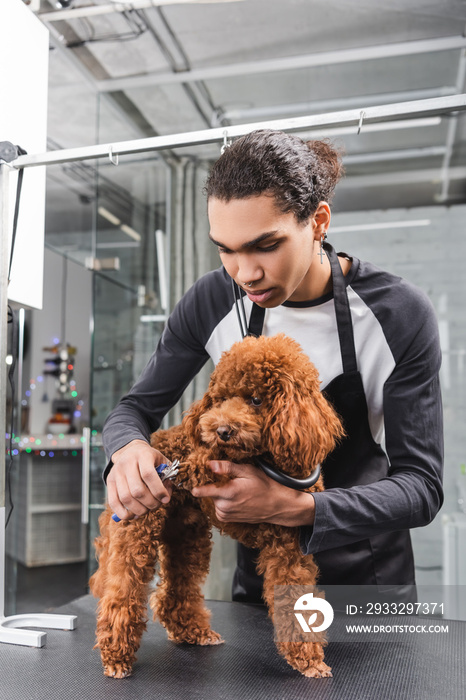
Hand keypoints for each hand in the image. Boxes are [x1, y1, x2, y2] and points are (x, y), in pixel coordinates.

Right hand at [107, 439, 172, 520]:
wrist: (130, 450)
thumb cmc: (150, 459)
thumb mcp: (161, 461)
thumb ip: (168, 476)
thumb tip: (166, 495)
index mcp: (143, 455)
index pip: (148, 475)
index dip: (158, 490)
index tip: (166, 499)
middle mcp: (127, 463)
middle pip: (137, 490)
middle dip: (150, 503)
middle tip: (156, 505)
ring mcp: (116, 472)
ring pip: (126, 498)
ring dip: (139, 510)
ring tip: (147, 510)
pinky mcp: (109, 481)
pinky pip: (113, 502)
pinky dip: (123, 513)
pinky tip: (134, 515)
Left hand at [191, 461, 315, 526]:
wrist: (277, 505)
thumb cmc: (265, 486)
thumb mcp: (248, 471)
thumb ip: (227, 468)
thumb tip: (210, 464)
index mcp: (229, 493)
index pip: (202, 490)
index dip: (194, 483)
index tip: (188, 478)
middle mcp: (225, 507)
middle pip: (208, 492)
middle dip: (214, 484)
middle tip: (228, 479)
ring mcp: (226, 515)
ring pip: (213, 499)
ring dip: (219, 493)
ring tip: (236, 489)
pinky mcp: (227, 519)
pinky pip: (218, 507)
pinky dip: (223, 501)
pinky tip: (236, 497)